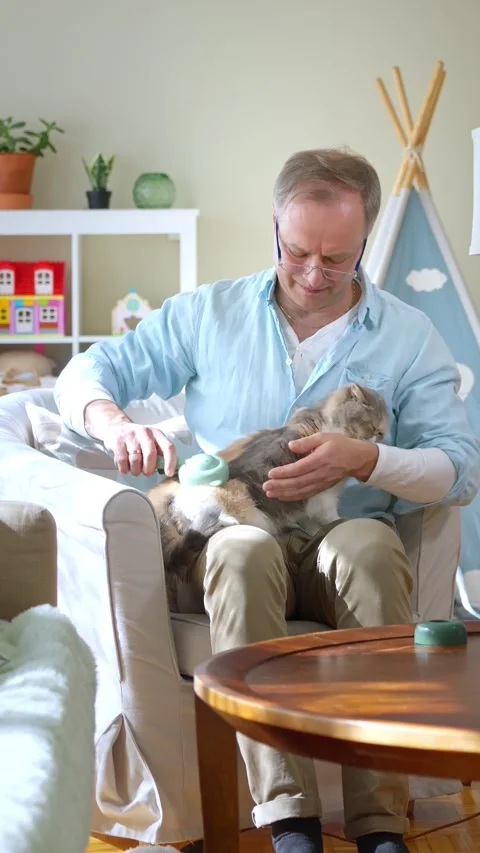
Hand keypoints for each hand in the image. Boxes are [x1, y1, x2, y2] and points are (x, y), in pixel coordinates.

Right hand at [102, 421, 175, 477]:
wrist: (116, 427)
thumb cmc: (137, 439)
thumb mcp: (151, 441)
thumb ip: (159, 453)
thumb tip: (168, 470)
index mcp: (157, 434)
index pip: (168, 447)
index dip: (170, 462)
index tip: (168, 473)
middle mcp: (145, 433)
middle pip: (150, 455)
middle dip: (149, 469)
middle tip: (146, 473)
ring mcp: (131, 436)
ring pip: (135, 460)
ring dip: (135, 471)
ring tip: (134, 469)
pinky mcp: (118, 442)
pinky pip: (123, 461)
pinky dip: (125, 469)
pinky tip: (125, 467)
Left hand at [263, 433, 378, 501]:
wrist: (357, 459)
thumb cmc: (340, 444)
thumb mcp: (324, 437)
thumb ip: (307, 442)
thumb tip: (291, 446)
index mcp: (320, 459)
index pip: (299, 469)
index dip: (284, 473)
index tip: (271, 474)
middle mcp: (320, 474)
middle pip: (297, 482)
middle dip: (280, 486)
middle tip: (265, 487)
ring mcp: (322, 483)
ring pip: (301, 491)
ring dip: (284, 493)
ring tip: (270, 493)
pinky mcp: (322, 488)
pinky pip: (306, 494)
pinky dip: (293, 497)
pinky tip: (283, 496)